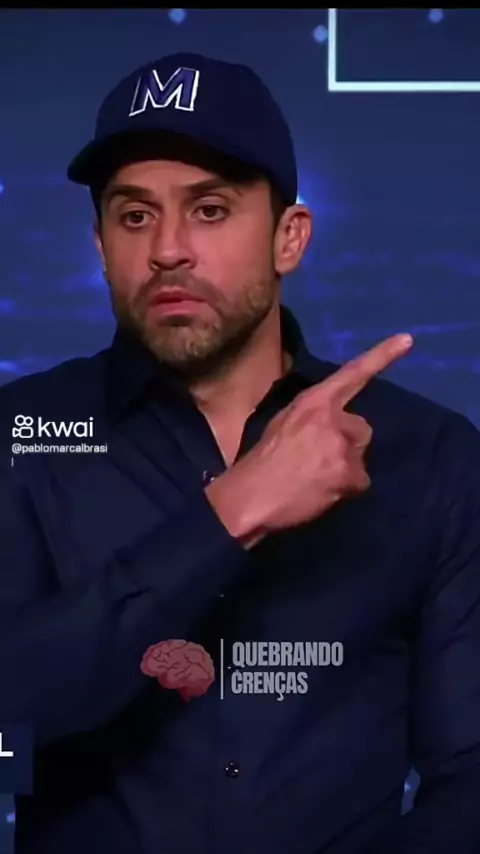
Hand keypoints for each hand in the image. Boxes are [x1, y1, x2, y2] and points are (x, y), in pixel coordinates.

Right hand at [206, 334, 412, 545]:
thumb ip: (311, 417)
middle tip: (319, 461)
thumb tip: (330, 422)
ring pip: (360, 456)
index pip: (352, 373)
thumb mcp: (283, 422)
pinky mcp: (349, 473)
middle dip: (348, 443)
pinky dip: (346, 490)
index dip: (382, 356)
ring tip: (317, 479)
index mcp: (313, 401)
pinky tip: (323, 493)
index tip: (407, 340)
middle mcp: (332, 417)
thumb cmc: (261, 461)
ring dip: (346, 468)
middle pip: (361, 428)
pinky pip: (361, 482)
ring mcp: (342, 445)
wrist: (250, 497)